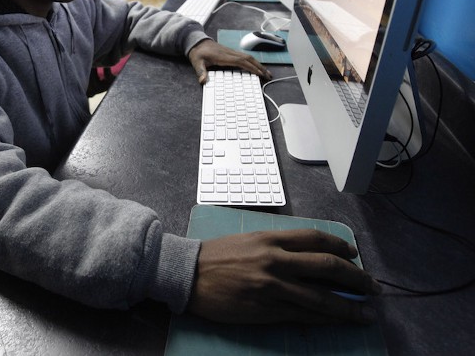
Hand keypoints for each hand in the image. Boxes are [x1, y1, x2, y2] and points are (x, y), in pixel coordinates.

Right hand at [186, 229, 380, 323]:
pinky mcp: (266, 309)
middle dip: (356, 278)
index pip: (316, 239)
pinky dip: (326, 320)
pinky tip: (339, 322)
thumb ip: (277, 246)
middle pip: (327, 266)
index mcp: (271, 238)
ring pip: (321, 297)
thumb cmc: (215, 256)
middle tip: (373, 287)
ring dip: (349, 306)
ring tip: (367, 313)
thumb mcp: (248, 240)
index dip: (340, 246)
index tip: (354, 256)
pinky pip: (303, 316)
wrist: (187, 274)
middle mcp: (275, 259)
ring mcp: (272, 286)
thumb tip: (307, 256)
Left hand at [187, 39, 270, 83]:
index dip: (251, 68)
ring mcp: (232, 52)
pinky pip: (245, 57)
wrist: (197, 42)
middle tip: (269, 76)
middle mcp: (230, 53)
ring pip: (249, 57)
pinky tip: (257, 67)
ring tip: (267, 73)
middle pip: (249, 59)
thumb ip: (200, 72)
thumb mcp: (196, 62)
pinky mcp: (231, 53)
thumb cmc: (198, 53)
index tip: (260, 74)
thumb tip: (203, 81)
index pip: (241, 62)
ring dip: (259, 65)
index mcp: (224, 57)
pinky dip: (253, 62)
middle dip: (260, 67)